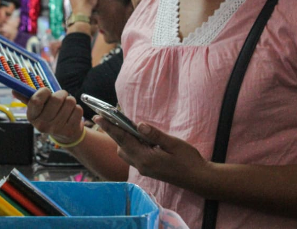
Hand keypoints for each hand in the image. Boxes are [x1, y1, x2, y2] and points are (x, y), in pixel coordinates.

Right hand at [18, 88, 83, 143]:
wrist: (64, 134)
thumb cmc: (49, 115)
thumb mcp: (37, 108)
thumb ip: (27, 98)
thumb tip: (14, 90)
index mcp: (32, 117)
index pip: (36, 100)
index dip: (44, 91)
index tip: (47, 92)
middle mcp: (42, 125)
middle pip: (56, 99)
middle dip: (61, 93)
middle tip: (61, 96)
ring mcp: (57, 129)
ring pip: (70, 101)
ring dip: (70, 100)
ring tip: (66, 106)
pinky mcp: (70, 130)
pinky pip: (78, 109)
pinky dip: (77, 108)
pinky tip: (71, 114)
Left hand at [93, 116, 209, 188]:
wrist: (198, 179)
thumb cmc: (188, 160)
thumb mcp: (173, 144)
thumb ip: (154, 135)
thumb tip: (139, 124)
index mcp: (146, 158)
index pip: (123, 140)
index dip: (110, 127)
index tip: (98, 117)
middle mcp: (141, 165)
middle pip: (121, 146)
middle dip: (114, 132)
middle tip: (108, 117)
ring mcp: (144, 169)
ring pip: (125, 152)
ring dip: (123, 139)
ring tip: (126, 126)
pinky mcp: (148, 169)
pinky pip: (133, 156)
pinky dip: (131, 145)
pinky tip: (138, 137)